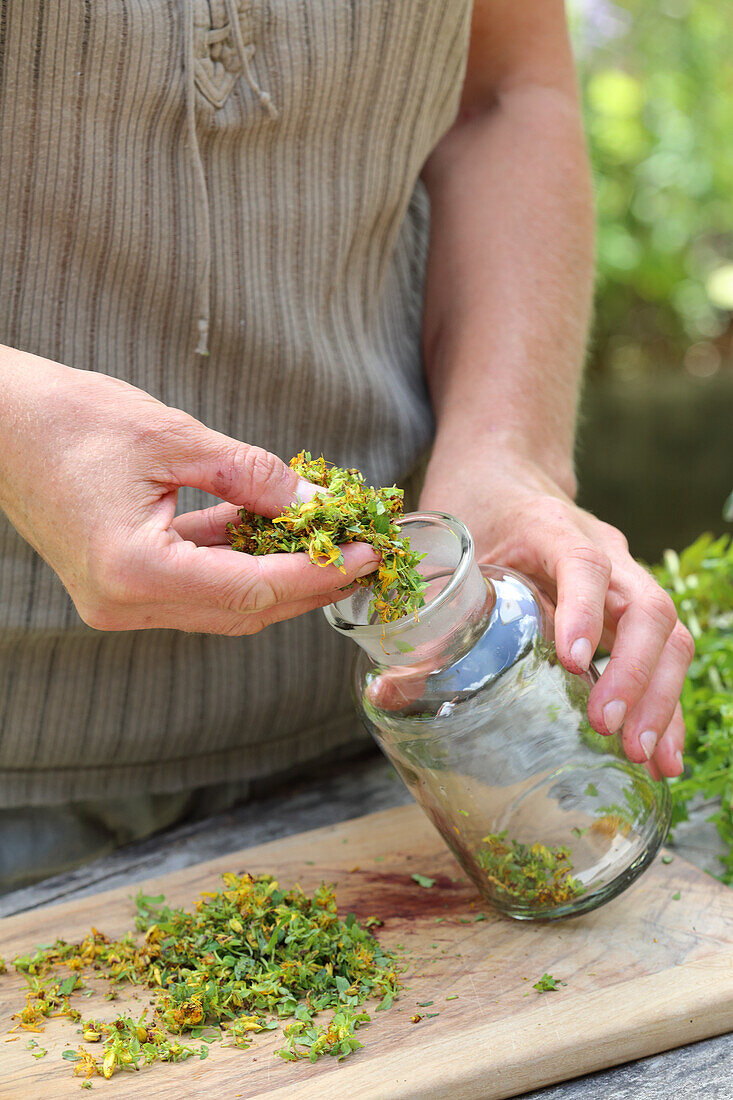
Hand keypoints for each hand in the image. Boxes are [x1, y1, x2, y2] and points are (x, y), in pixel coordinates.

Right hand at [0, 347, 377, 633]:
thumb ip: (252, 476)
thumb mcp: (174, 437)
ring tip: (328, 543)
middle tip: (360, 553)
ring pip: (223, 605)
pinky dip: (238, 563)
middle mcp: (125, 604)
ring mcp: (119, 603)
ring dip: (277, 576)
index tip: (366, 552)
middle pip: (243, 611)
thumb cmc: (70, 419)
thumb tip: (314, 506)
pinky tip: (274, 533)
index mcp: (134, 571)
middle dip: (308, 584)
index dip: (318, 573)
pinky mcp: (120, 587)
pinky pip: (196, 585)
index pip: (253, 590)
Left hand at [419, 455, 692, 778]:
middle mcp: (605, 550)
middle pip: (648, 606)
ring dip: (660, 697)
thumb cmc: (474, 505)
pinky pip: (664, 653)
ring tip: (643, 756)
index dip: (584, 611)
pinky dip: (665, 704)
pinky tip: (662, 755)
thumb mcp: (445, 548)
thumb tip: (390, 695)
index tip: (573, 662)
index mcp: (550, 527)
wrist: (507, 470)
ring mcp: (625, 577)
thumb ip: (425, 614)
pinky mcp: (629, 607)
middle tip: (608, 726)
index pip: (584, 563)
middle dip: (636, 673)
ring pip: (668, 632)